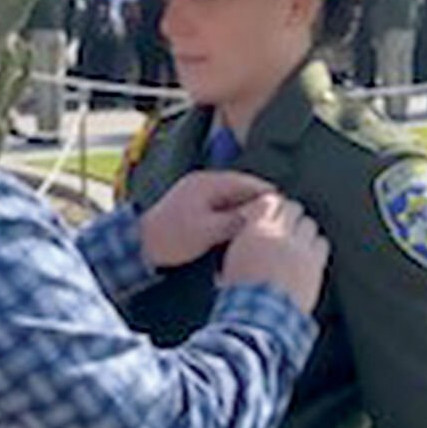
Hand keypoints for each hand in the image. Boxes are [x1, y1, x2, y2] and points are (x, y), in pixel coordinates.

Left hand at [139, 171, 276, 270]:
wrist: (139, 245)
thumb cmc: (170, 238)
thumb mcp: (207, 231)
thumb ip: (236, 220)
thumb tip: (263, 212)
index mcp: (209, 183)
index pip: (251, 183)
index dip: (271, 198)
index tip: (288, 213)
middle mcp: (205, 182)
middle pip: (244, 190)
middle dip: (261, 205)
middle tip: (281, 224)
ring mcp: (200, 193)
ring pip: (235, 199)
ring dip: (248, 212)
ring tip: (265, 230)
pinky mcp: (196, 205)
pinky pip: (224, 207)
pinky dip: (235, 217)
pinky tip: (243, 232)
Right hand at [221, 195, 328, 314]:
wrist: (259, 316)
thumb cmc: (240, 296)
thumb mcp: (230, 265)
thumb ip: (242, 246)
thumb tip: (246, 243)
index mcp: (255, 232)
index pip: (269, 202)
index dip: (272, 206)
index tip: (271, 213)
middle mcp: (280, 234)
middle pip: (292, 209)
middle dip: (290, 216)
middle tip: (287, 227)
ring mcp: (299, 248)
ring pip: (308, 224)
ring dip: (303, 231)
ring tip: (298, 243)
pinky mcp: (314, 263)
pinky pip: (321, 243)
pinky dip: (316, 246)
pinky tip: (309, 256)